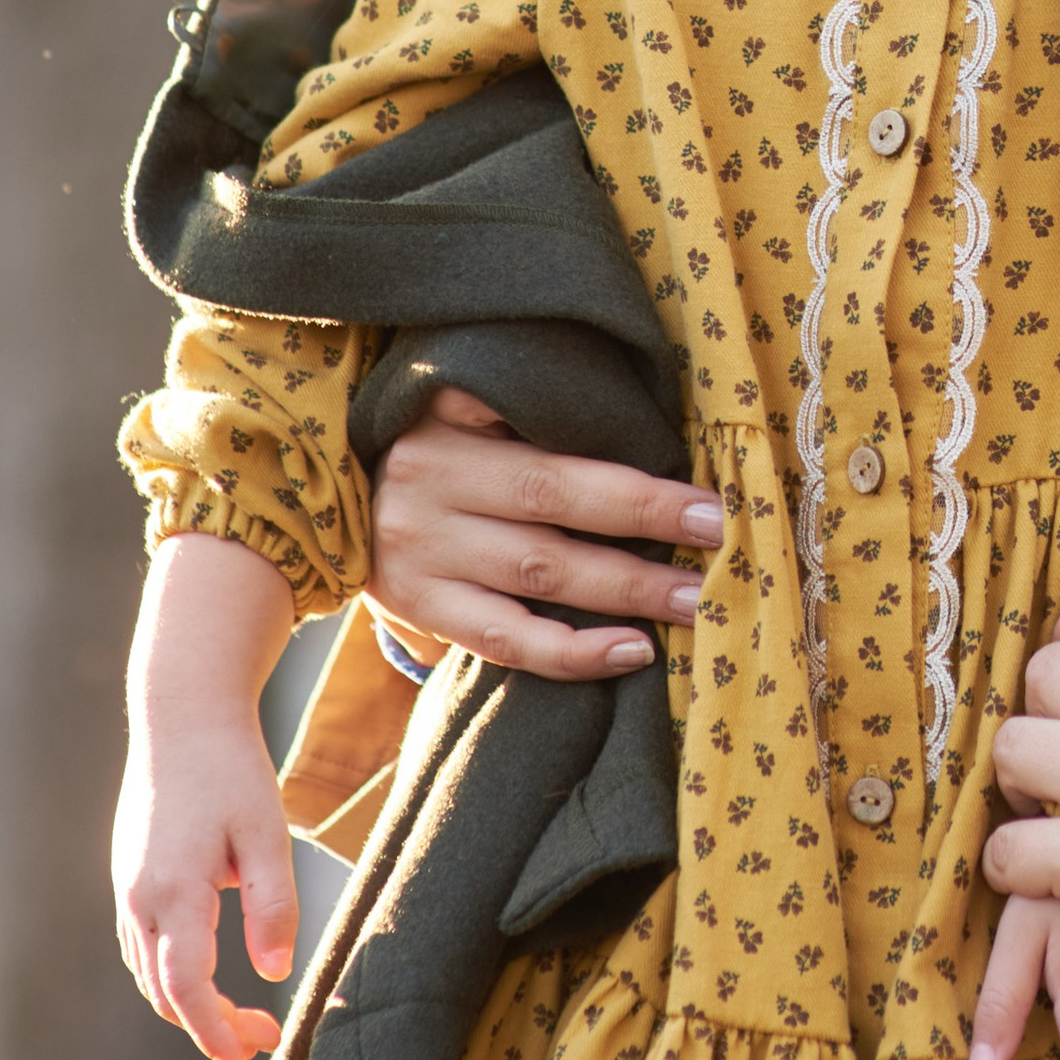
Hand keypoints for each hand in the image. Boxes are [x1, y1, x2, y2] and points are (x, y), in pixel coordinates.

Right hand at [113, 532, 298, 1059]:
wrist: (182, 714)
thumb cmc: (232, 770)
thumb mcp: (266, 833)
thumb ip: (272, 904)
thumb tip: (274, 972)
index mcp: (175, 892)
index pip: (187, 989)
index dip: (215, 1031)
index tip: (248, 1056)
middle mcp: (141, 899)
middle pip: (166, 992)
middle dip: (210, 1026)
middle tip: (263, 1037)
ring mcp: (128, 889)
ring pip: (150, 974)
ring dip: (190, 1004)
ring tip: (242, 1015)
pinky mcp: (130, 876)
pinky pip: (143, 946)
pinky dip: (172, 974)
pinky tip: (208, 970)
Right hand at [367, 390, 724, 680]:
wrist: (339, 503)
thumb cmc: (442, 448)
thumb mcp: (469, 408)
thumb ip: (537, 411)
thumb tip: (660, 436)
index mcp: (449, 408)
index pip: (548, 425)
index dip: (628, 465)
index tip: (706, 491)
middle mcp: (430, 474)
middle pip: (553, 496)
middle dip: (647, 518)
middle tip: (719, 538)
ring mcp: (419, 546)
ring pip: (539, 571)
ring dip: (628, 590)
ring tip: (696, 602)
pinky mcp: (417, 604)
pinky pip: (505, 639)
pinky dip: (573, 652)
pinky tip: (633, 651)